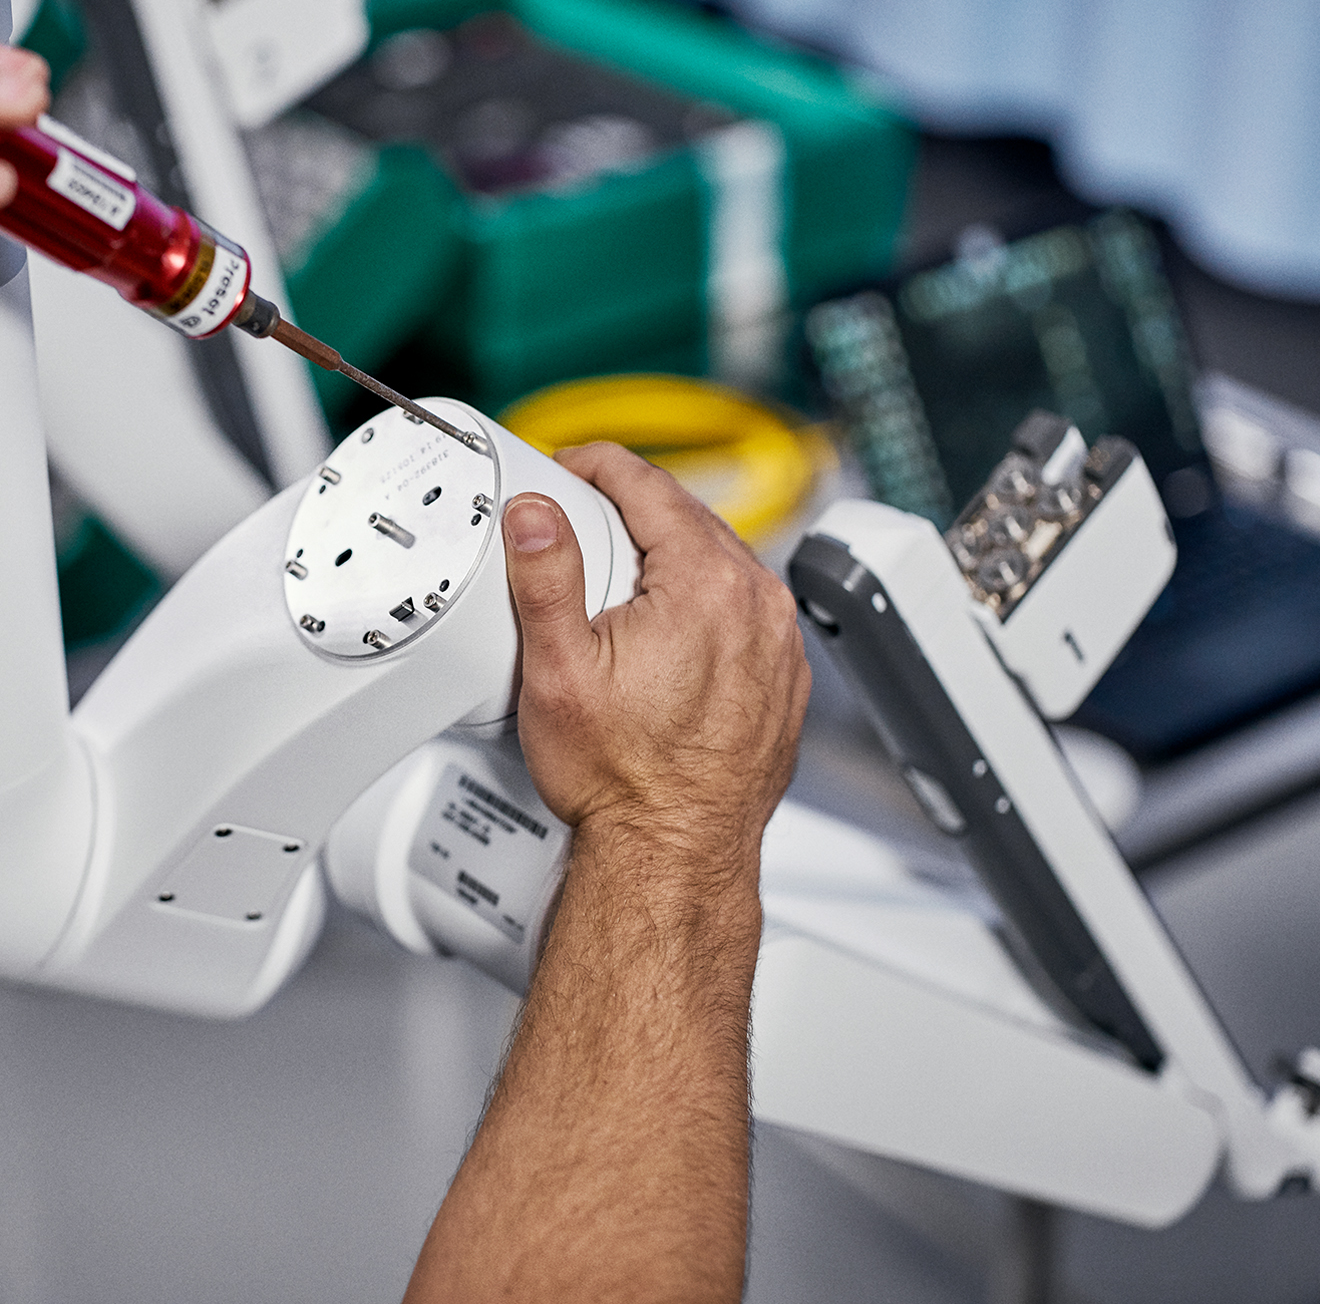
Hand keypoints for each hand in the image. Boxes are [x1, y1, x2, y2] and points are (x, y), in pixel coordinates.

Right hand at [501, 442, 808, 906]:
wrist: (673, 853)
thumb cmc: (622, 779)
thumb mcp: (558, 670)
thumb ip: (545, 576)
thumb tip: (535, 513)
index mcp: (707, 585)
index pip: (650, 486)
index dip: (598, 466)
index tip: (569, 468)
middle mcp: (758, 606)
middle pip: (689, 518)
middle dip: (629, 511)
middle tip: (577, 523)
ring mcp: (779, 644)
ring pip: (721, 563)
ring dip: (669, 555)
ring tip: (614, 579)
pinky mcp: (784, 678)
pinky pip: (744, 612)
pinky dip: (703, 604)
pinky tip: (663, 632)